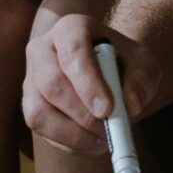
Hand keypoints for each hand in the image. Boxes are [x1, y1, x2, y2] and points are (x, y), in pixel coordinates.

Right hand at [23, 14, 162, 153]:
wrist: (107, 69)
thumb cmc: (123, 62)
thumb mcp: (143, 64)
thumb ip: (142, 80)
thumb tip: (130, 106)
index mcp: (71, 29)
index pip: (73, 52)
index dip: (88, 83)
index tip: (107, 109)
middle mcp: (43, 50)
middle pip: (51, 83)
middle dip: (81, 113)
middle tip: (108, 130)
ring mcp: (31, 79)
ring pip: (38, 111)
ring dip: (73, 134)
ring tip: (102, 140)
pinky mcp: (30, 105)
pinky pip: (42, 130)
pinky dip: (68, 143)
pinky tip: (92, 142)